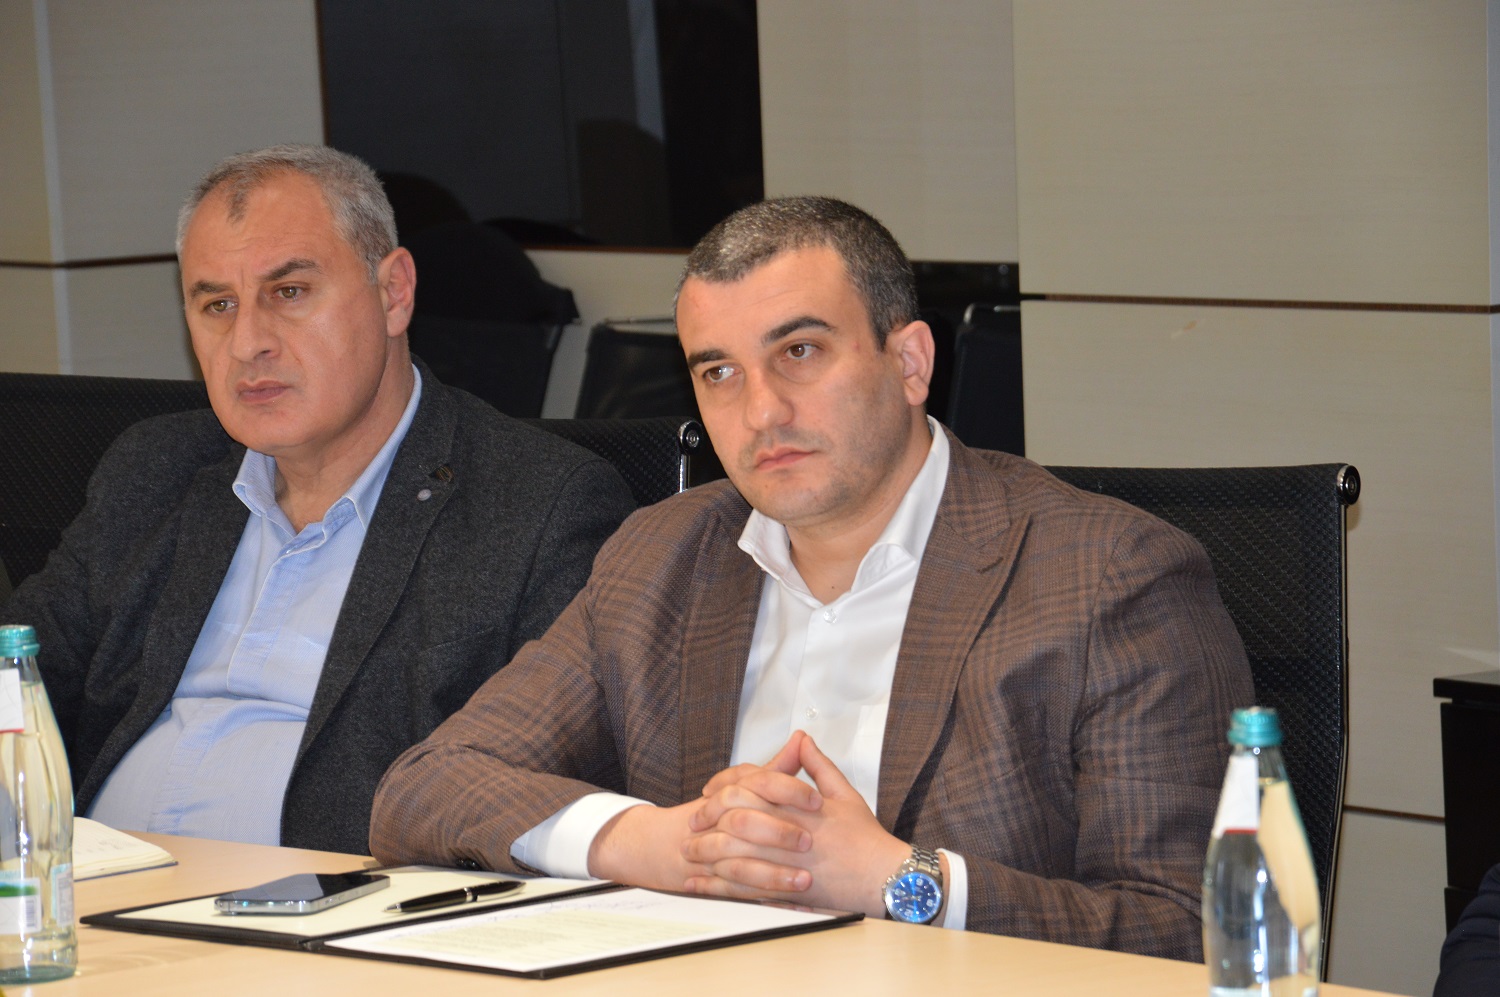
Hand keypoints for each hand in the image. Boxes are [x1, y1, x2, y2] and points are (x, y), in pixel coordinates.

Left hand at [682, 731, 909, 915]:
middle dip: (707, 821)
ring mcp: (785, 867)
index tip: (709, 794)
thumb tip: (802, 738)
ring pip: (733, 858)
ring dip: (706, 855)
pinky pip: (741, 891)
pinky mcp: (784, 894)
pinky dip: (715, 888)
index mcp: (799, 808)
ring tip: (689, 854)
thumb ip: (818, 765)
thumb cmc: (866, 838)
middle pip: (734, 822)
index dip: (724, 789)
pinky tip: (698, 886)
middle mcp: (788, 835)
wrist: (885, 879)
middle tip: (692, 823)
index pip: (750, 789)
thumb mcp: (845, 793)